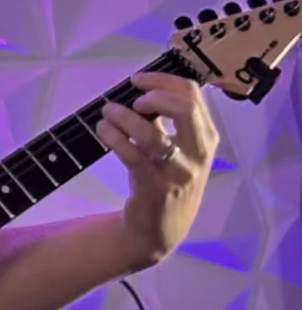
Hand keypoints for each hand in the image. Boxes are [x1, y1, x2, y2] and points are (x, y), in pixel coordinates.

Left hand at [98, 71, 219, 266]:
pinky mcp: (155, 188)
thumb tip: (140, 90)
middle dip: (154, 95)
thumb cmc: (165, 179)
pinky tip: (103, 130)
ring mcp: (179, 172)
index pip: (192, 95)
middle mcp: (199, 153)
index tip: (138, 80)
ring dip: (124, 118)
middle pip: (185, 108)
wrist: (161, 228)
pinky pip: (132, 156)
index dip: (162, 80)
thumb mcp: (174, 147)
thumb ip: (163, 120)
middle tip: (134, 100)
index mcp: (205, 137)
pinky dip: (114, 137)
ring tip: (108, 112)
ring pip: (153, 135)